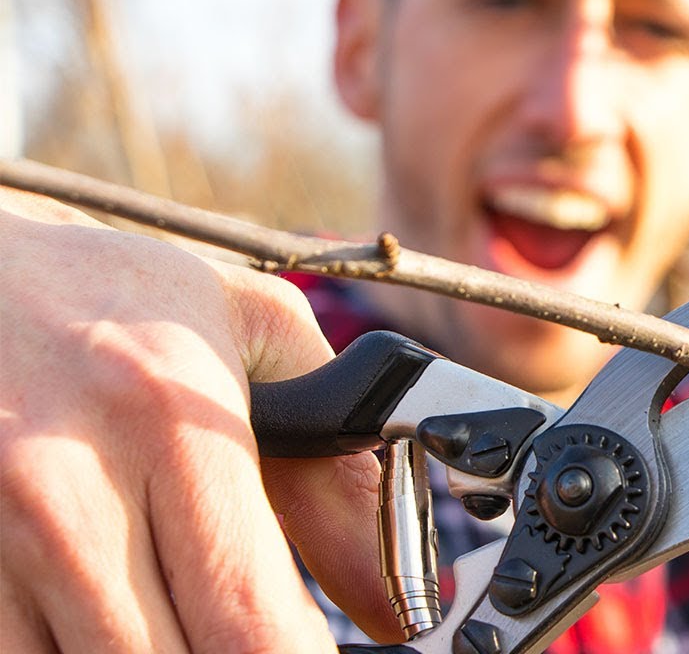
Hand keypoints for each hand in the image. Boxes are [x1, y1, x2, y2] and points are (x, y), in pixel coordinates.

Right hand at [0, 191, 399, 650]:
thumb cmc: (108, 296)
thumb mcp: (251, 337)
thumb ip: (337, 470)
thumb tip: (396, 600)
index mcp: (167, 423)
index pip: (253, 623)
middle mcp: (66, 490)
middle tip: (245, 629)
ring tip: (176, 612)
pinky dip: (67, 652)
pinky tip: (103, 613)